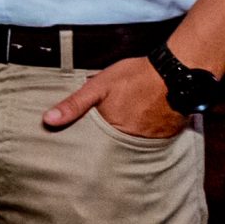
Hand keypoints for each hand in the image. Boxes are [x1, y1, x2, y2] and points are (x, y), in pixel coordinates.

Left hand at [42, 55, 189, 139]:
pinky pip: (150, 142)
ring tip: (121, 133)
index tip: (76, 151)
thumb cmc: (136, 76)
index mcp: (111, 130)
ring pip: (131, 146)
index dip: (86, 146)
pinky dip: (144, 137)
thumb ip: (74, 104)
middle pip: (112, 149)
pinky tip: (141, 127)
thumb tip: (48, 120)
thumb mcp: (99, 86)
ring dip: (125, 141)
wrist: (176, 73)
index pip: (92, 147)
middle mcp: (130, 141)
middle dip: (105, 147)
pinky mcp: (165, 137)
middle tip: (99, 143)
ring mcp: (149, 141)